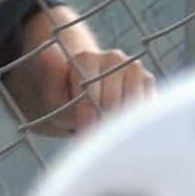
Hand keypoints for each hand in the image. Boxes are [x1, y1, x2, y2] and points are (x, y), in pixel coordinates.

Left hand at [9, 16, 151, 134]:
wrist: (89, 90)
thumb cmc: (68, 100)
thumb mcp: (53, 95)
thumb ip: (51, 79)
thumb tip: (46, 52)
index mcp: (86, 58)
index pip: (89, 100)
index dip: (87, 126)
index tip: (85, 143)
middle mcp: (113, 57)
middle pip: (112, 106)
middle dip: (104, 127)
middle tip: (99, 140)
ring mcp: (133, 67)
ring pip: (132, 109)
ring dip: (122, 127)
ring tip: (110, 132)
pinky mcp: (148, 80)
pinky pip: (146, 110)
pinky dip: (136, 123)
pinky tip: (125, 125)